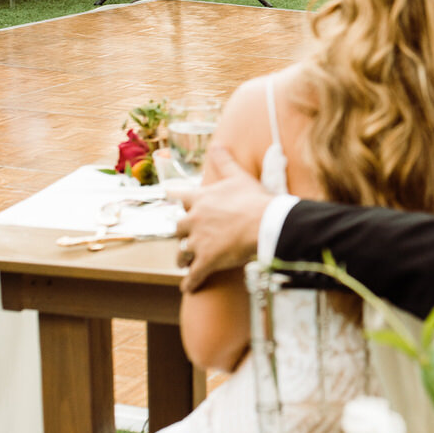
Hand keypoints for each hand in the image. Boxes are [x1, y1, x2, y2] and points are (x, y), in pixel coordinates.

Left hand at [175, 148, 271, 291]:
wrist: (266, 224)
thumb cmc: (254, 199)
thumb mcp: (239, 175)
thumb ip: (225, 160)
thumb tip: (217, 143)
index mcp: (200, 199)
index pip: (178, 196)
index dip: (173, 198)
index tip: (167, 197)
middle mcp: (194, 220)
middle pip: (177, 229)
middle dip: (180, 234)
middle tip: (183, 237)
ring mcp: (198, 242)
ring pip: (182, 254)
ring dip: (183, 259)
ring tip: (184, 265)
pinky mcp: (206, 262)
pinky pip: (193, 276)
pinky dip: (190, 283)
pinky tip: (189, 289)